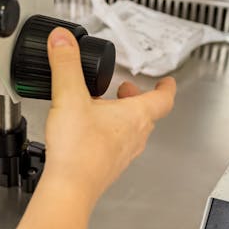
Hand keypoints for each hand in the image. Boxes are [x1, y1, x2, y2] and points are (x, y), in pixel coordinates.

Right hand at [14, 27, 176, 228]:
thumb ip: (65, 65)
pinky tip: (83, 135)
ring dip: (118, 118)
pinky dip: (104, 136)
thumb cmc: (77, 151)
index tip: (165, 79)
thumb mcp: (68, 97)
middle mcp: (133, 137)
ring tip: (98, 110)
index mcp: (134, 116)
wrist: (68, 189)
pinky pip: (112, 147)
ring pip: (129, 132)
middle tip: (123, 90)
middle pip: (144, 114)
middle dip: (134, 99)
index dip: (165, 86)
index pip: (162, 98)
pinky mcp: (105, 168)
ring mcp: (121, 155)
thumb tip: (63, 39)